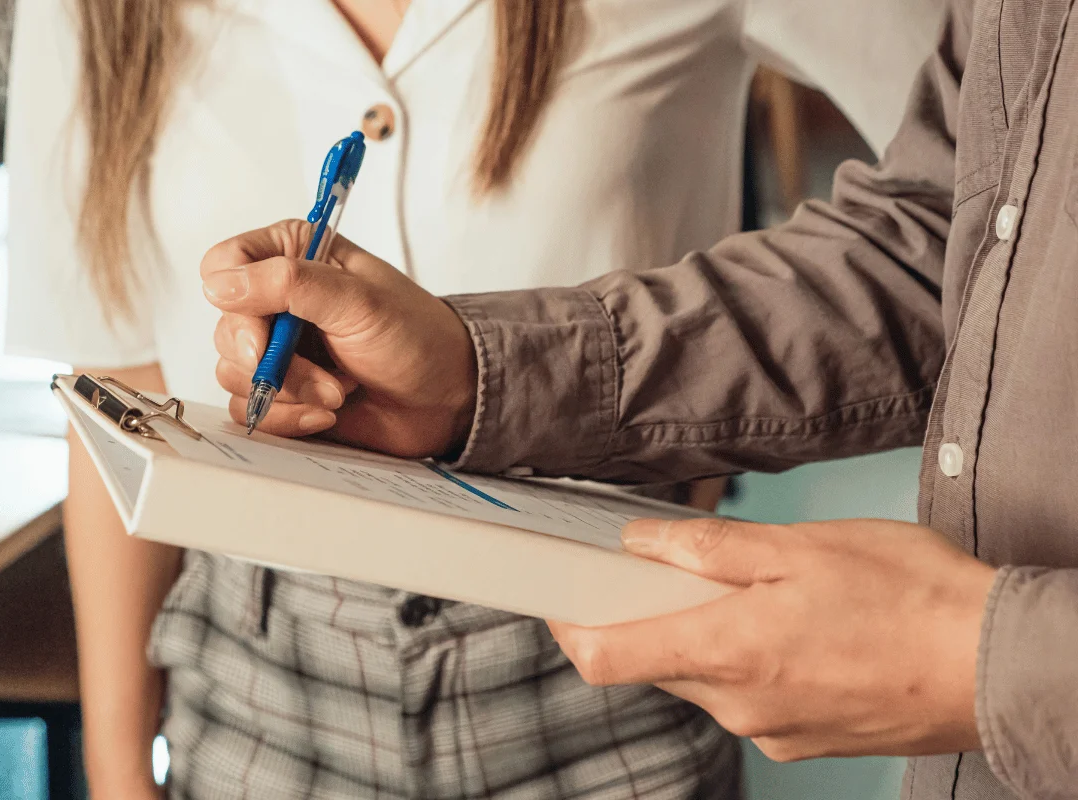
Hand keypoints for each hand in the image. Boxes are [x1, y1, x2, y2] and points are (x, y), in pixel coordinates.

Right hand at [201, 220, 477, 456]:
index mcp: (292, 257)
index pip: (224, 265)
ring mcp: (277, 351)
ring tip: (339, 392)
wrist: (446, 399)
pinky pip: (249, 410)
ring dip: (288, 392)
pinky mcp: (281, 394)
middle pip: (225, 329)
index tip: (266, 329)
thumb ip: (289, 284)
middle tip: (325, 375)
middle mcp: (277, 302)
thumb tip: (221, 284)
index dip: (233, 299)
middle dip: (273, 362)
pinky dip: (286, 418)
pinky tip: (327, 415)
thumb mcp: (358, 300)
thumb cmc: (416, 338)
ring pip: (232, 374)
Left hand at [548, 517, 997, 761]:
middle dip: (650, 619)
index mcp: (728, 652)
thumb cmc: (910, 598)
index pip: (605, 658)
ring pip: (704, 681)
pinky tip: (793, 629)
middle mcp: (740, 706)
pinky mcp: (805, 740)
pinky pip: (748, 701)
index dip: (569, 628)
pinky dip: (748, 663)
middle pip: (656, 664)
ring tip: (754, 592)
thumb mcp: (799, 548)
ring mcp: (774, 731)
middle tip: (668, 569)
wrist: (997, 664)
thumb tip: (641, 541)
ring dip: (705, 638)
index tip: (559, 600)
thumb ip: (707, 548)